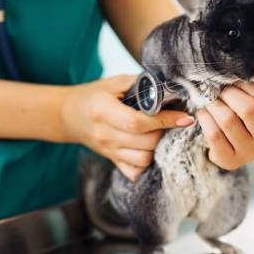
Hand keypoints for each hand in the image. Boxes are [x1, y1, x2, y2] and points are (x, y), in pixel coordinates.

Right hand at [61, 75, 194, 181]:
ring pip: (143, 159)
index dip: (164, 121)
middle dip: (164, 132)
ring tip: (159, 133)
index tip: (184, 117)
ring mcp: (107, 150)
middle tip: (171, 121)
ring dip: (157, 147)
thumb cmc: (94, 95)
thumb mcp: (113, 83)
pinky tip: (149, 149)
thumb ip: (140, 84)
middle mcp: (104, 134)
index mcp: (102, 111)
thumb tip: (170, 88)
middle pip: (145, 143)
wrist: (69, 115)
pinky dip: (146, 163)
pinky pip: (134, 171)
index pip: (138, 122)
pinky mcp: (111, 160)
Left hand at [196, 75, 253, 169]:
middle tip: (221, 88)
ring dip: (215, 105)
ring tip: (212, 99)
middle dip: (230, 93)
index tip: (237, 79)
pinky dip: (205, 118)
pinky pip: (213, 134)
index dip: (247, 83)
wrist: (229, 141)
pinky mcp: (229, 162)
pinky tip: (205, 113)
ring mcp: (251, 155)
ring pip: (228, 120)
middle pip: (248, 109)